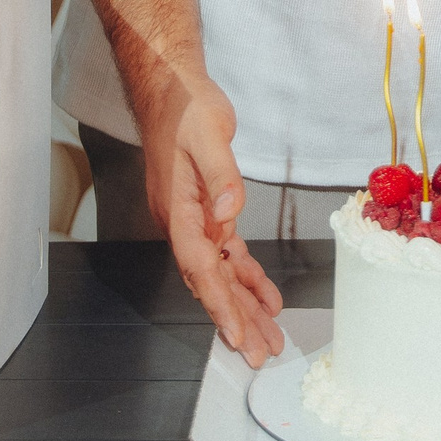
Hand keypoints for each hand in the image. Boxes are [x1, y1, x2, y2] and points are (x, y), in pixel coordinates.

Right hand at [142, 72, 283, 366]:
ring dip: (244, 305)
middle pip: (210, 282)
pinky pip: (227, 254)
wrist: (172, 89)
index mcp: (179, 211)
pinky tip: (265, 296)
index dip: (219, 304)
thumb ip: (221, 175)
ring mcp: (194, 220)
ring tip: (268, 336)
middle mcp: (183, 223)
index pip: (200, 268)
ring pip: (220, 274)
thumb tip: (230, 212)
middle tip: (259, 352)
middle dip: (236, 319)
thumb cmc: (185, 108)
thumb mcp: (208, 134)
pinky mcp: (207, 212)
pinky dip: (246, 276)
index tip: (236, 334)